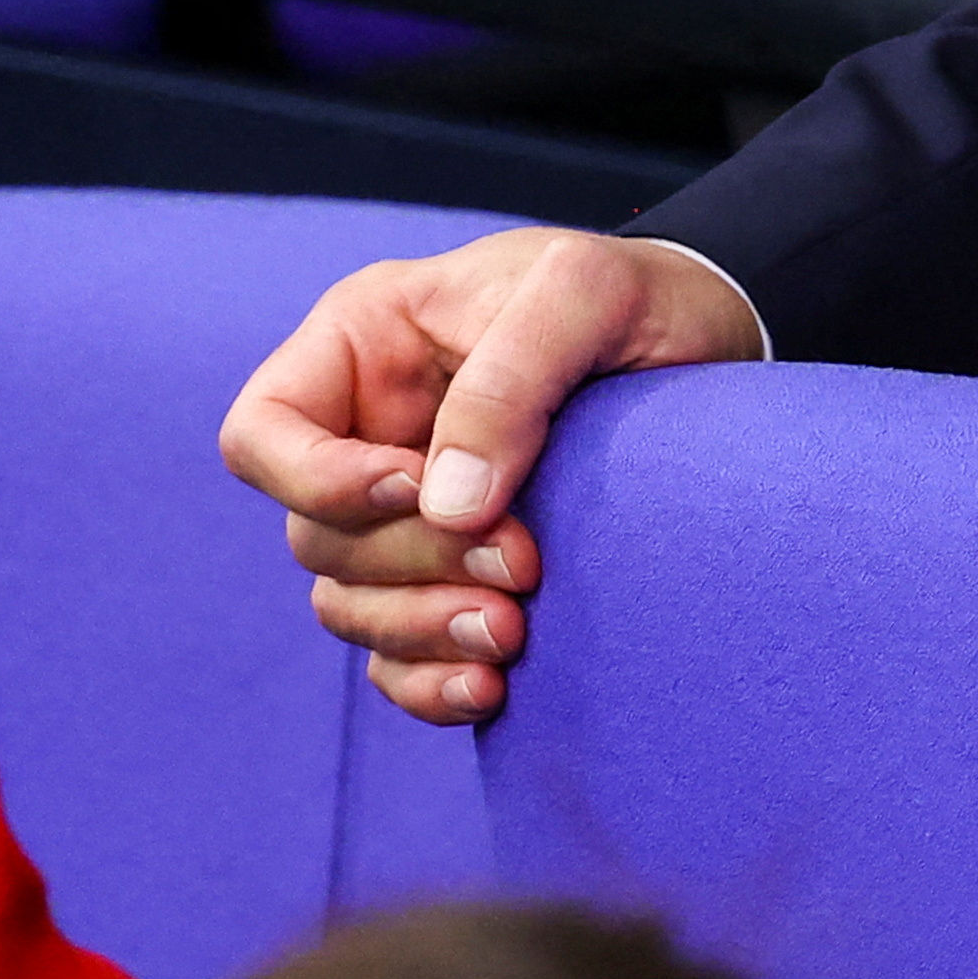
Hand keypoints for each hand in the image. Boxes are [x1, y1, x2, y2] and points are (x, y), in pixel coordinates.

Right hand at [218, 227, 764, 723]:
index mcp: (361, 346)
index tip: (416, 486)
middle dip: (411, 562)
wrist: (715, 341)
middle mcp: (365, 435)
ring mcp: (402, 516)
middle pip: (316, 536)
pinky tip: (493, 686)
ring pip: (350, 606)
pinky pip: (397, 656)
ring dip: (421, 629)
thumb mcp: (583, 293)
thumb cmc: (636, 295)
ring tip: (513, 633)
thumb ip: (510, 382)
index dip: (317, 480)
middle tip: (523, 562)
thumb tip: (444, 506)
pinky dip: (430, 680)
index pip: (262, 433)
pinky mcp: (451, 578)